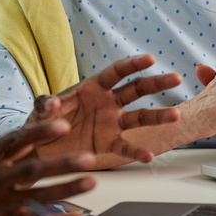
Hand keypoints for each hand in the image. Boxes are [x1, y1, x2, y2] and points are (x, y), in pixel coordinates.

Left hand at [25, 54, 181, 163]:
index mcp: (93, 88)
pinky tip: (148, 156)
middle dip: (156, 83)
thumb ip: (45, 105)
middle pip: (136, 90)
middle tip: (175, 78)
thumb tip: (50, 102)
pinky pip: (126, 146)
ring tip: (176, 116)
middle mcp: (107, 103)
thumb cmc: (41, 124)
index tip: (150, 59)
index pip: (116, 72)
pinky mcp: (108, 144)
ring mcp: (111, 123)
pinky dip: (137, 151)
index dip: (133, 65)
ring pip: (139, 117)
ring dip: (158, 116)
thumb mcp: (39, 112)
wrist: (40, 150)